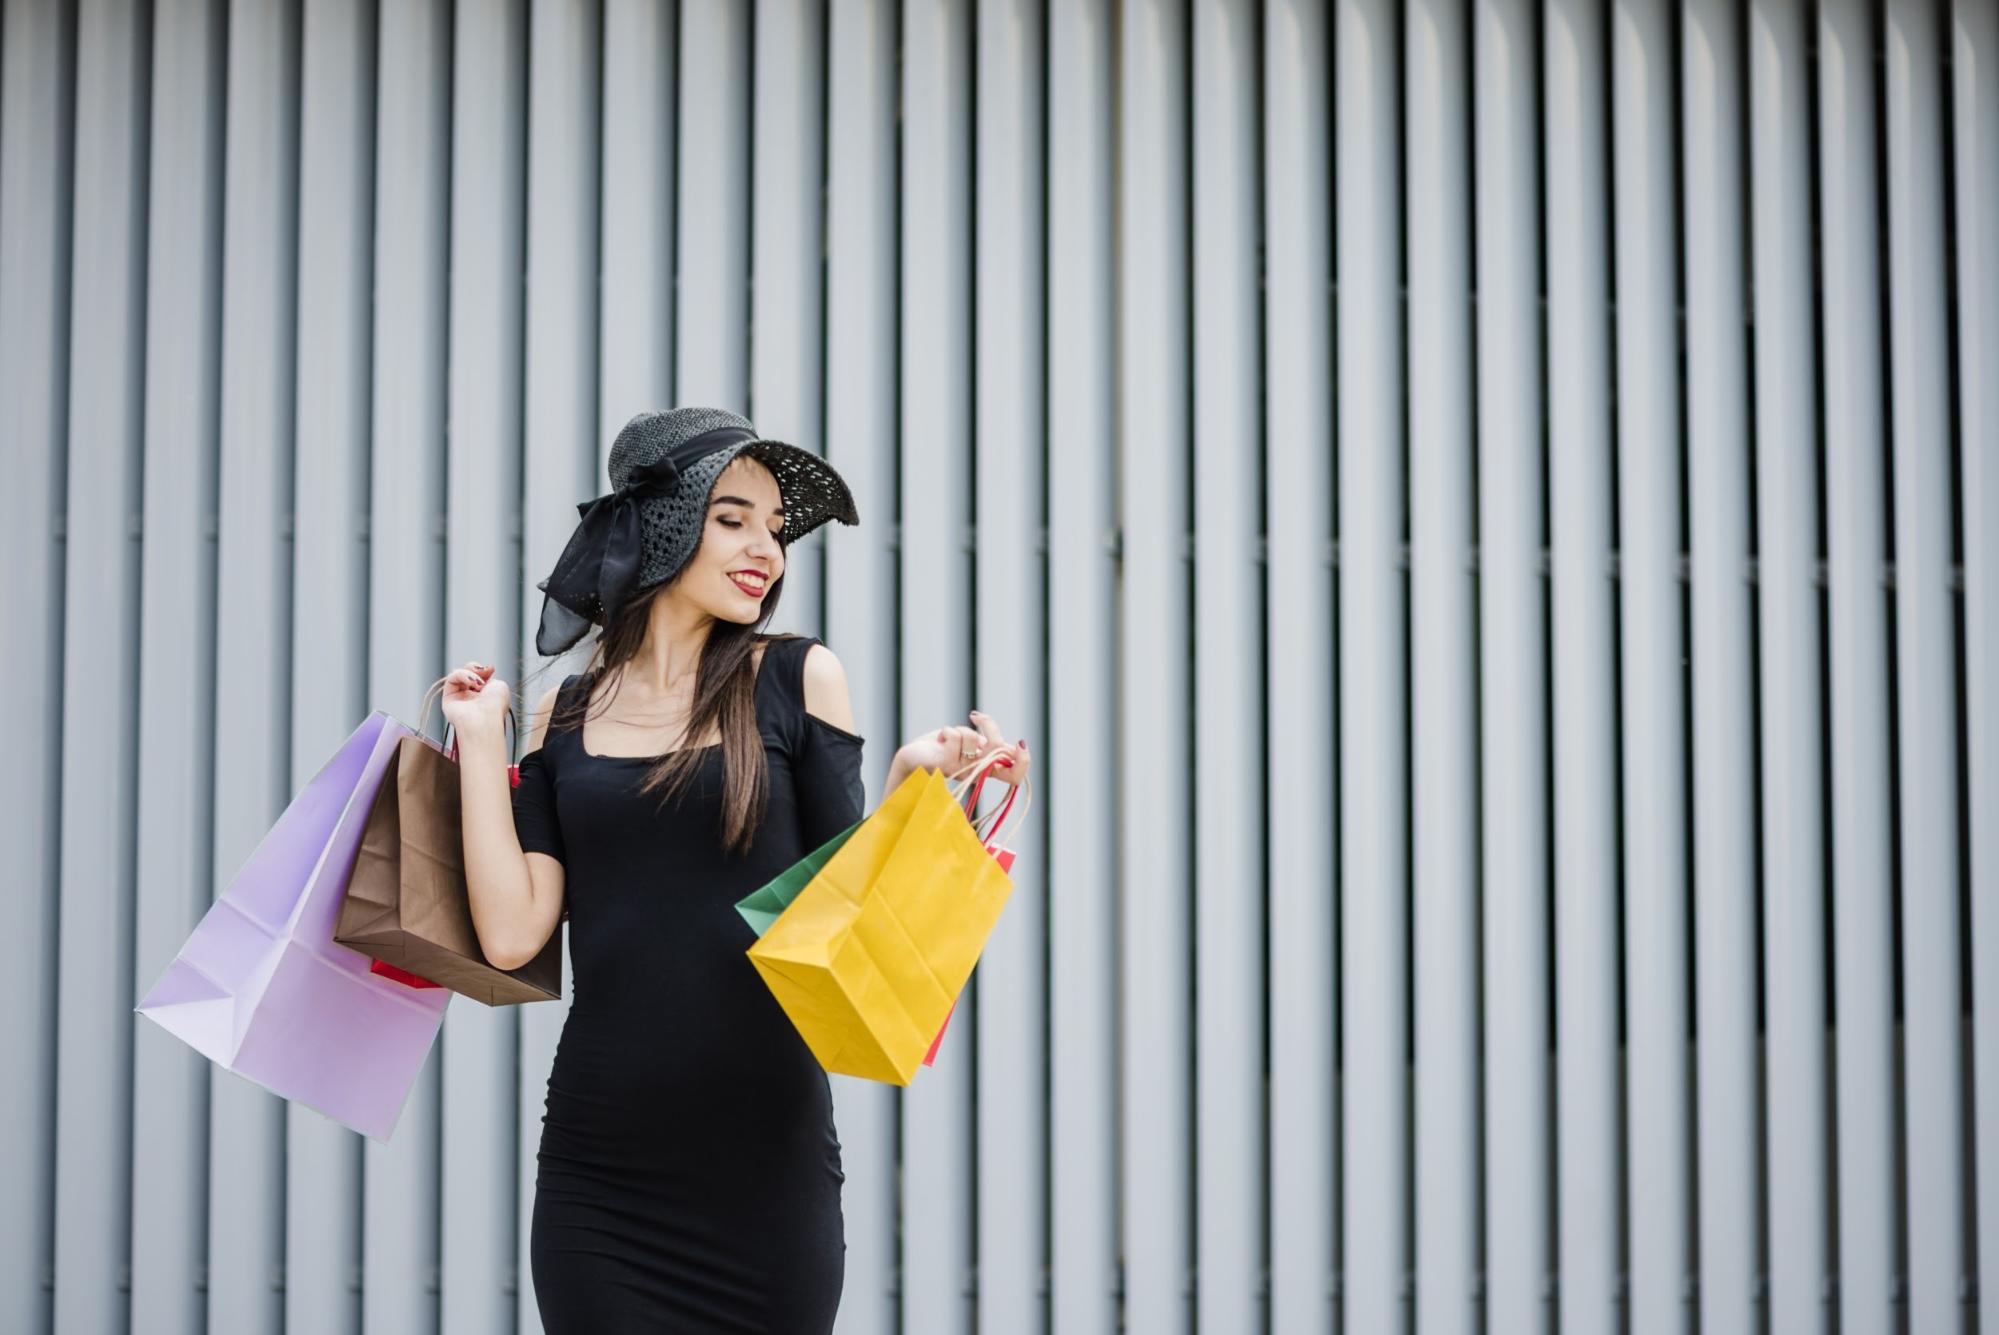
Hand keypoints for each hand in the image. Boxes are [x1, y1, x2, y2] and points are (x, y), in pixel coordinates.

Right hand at [439, 660, 511, 738]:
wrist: (485, 719)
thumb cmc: (495, 706)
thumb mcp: (500, 685)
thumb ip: (489, 676)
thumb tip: (482, 670)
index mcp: (485, 696)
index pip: (480, 677)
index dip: (484, 670)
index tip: (491, 669)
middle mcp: (471, 697)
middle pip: (467, 673)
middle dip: (474, 668)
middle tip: (482, 671)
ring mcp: (459, 698)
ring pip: (459, 674)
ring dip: (469, 673)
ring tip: (478, 683)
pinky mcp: (448, 698)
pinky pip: (451, 679)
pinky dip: (462, 675)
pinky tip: (471, 682)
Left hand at [894, 709, 1029, 788]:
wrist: (913, 759)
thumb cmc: (942, 750)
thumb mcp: (971, 746)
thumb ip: (989, 746)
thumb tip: (1015, 745)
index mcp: (987, 770)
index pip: (1015, 775)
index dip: (1024, 761)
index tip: (1020, 742)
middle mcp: (977, 773)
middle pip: (999, 751)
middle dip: (991, 726)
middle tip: (977, 717)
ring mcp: (961, 770)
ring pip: (973, 738)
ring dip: (960, 729)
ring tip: (948, 739)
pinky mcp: (945, 764)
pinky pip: (955, 736)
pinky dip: (946, 732)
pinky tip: (938, 743)